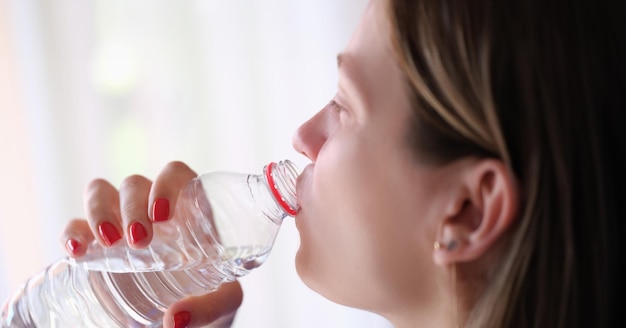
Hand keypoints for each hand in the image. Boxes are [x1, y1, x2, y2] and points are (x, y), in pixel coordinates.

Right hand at [60, 161, 242, 327]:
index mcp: (190, 208)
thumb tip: (176, 319)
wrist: (194, 313)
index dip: (167, 183)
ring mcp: (122, 222)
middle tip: (140, 241)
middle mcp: (153, 207)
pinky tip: (76, 251)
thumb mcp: (224, 300)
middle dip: (132, 207)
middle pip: (135, 184)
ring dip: (99, 210)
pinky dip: (72, 232)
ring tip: (108, 241)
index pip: (176, 174)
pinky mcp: (97, 243)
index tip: (162, 215)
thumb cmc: (214, 293)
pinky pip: (76, 225)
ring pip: (101, 191)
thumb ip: (210, 307)